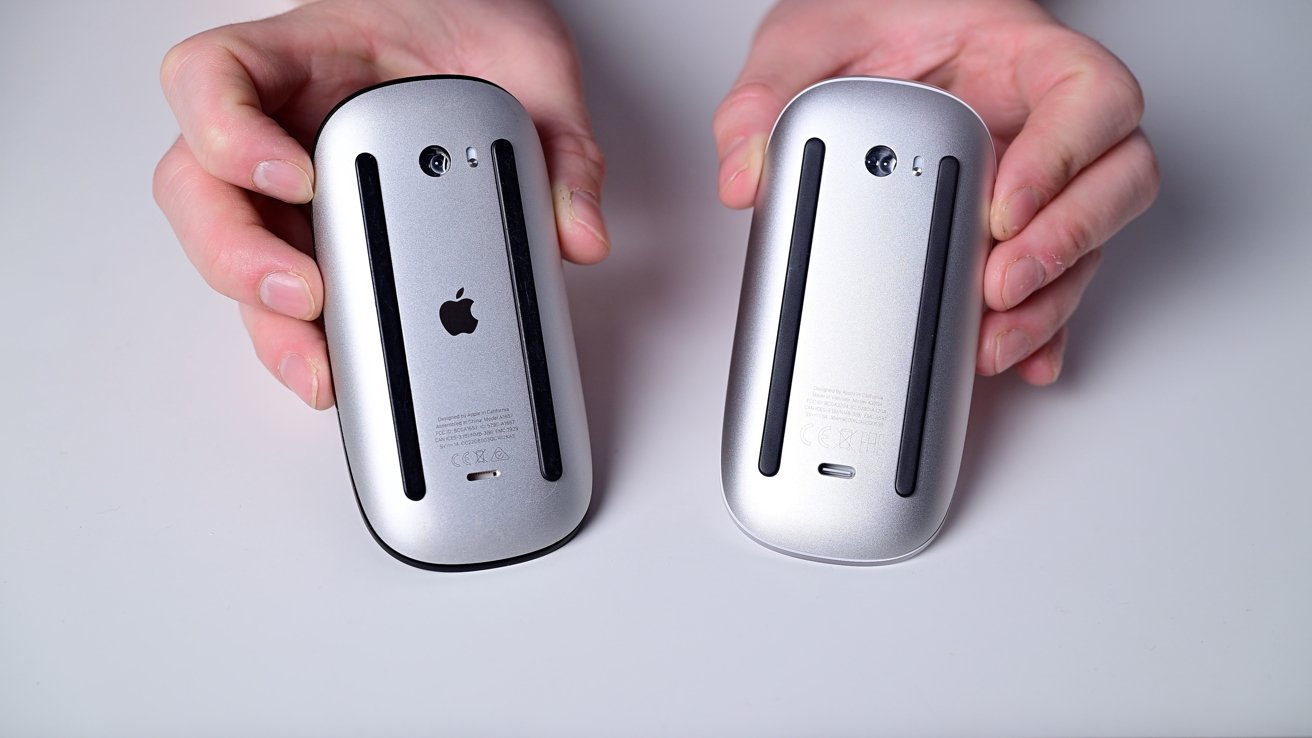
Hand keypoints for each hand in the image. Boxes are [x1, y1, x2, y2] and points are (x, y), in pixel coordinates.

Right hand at [154, 0, 608, 408]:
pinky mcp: (316, 239)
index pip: (214, 79)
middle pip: (197, 190)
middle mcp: (278, 127)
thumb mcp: (527, 61)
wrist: (472, 37)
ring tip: (324, 368)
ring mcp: (287, 189)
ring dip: (265, 320)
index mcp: (303, 58)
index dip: (231, 134)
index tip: (302, 178)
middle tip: (306, 298)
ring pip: (229, 257)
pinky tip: (342, 368)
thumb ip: (559, 142)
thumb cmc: (467, 29)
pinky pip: (283, 294)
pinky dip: (303, 338)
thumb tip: (578, 233)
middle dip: (239, 256)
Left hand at [713, 0, 1158, 384]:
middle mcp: (1044, 117)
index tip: (1000, 207)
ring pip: (1095, 239)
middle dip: (1067, 243)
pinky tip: (1020, 356)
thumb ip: (765, 98)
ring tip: (993, 335)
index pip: (1089, 97)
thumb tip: (744, 175)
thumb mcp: (805, 40)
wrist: (868, 28)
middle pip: (1117, 178)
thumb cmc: (868, 20)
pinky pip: (1057, 277)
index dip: (1064, 157)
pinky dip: (1045, 324)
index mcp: (1019, 56)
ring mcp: (1041, 174)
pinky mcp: (1020, 225)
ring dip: (1055, 296)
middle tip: (999, 285)